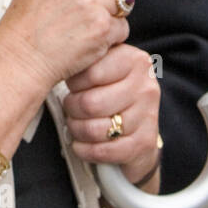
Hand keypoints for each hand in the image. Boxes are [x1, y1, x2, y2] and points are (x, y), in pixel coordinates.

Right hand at [0, 0, 130, 90]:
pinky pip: (123, 27)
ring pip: (125, 0)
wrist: (21, 58)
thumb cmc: (26, 24)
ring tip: (85, 22)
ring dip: (112, 12)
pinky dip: (110, 35)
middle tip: (92, 0)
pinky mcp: (103, 27)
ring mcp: (93, 1)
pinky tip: (87, 38)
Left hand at [62, 44, 160, 186]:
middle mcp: (145, 86)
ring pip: (95, 129)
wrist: (139, 125)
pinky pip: (104, 151)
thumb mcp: (103, 65)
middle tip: (69, 107)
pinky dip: (84, 150)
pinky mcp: (144, 143)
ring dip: (76, 130)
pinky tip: (80, 144)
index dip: (73, 82)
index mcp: (133, 60)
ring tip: (74, 124)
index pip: (91, 72)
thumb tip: (58, 56)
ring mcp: (148, 116)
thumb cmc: (111, 89)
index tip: (71, 85)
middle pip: (90, 104)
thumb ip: (87, 57)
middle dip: (71, 109)